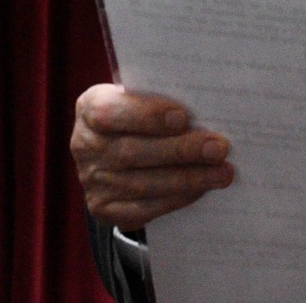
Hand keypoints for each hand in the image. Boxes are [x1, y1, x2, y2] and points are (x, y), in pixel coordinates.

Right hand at [72, 84, 233, 229]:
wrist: (117, 146)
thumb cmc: (141, 112)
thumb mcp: (143, 95)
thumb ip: (163, 96)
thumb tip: (208, 107)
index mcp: (90, 107)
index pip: (109, 112)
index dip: (145, 115)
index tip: (182, 117)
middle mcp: (84, 145)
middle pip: (132, 152)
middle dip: (180, 151)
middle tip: (218, 148)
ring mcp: (92, 180)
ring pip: (141, 184)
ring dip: (187, 178)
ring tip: (221, 172)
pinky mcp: (103, 208)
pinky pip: (142, 209)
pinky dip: (176, 199)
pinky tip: (201, 189)